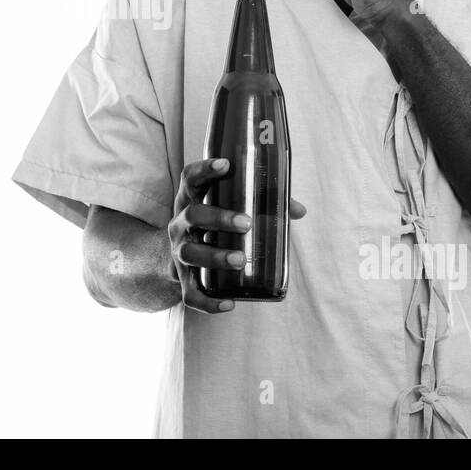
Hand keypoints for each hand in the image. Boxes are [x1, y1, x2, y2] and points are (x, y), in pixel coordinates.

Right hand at [166, 157, 307, 313]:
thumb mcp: (226, 208)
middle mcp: (180, 223)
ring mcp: (178, 251)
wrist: (172, 255)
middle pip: (192, 215)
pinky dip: (207, 301)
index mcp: (190, 198)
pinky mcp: (181, 279)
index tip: (226, 164)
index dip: (205, 169)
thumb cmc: (211, 224)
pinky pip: (189, 293)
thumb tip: (298, 210)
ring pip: (190, 253)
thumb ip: (262, 204)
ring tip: (240, 260)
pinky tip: (229, 304)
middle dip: (218, 218)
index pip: (190, 178)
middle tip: (246, 223)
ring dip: (215, 256)